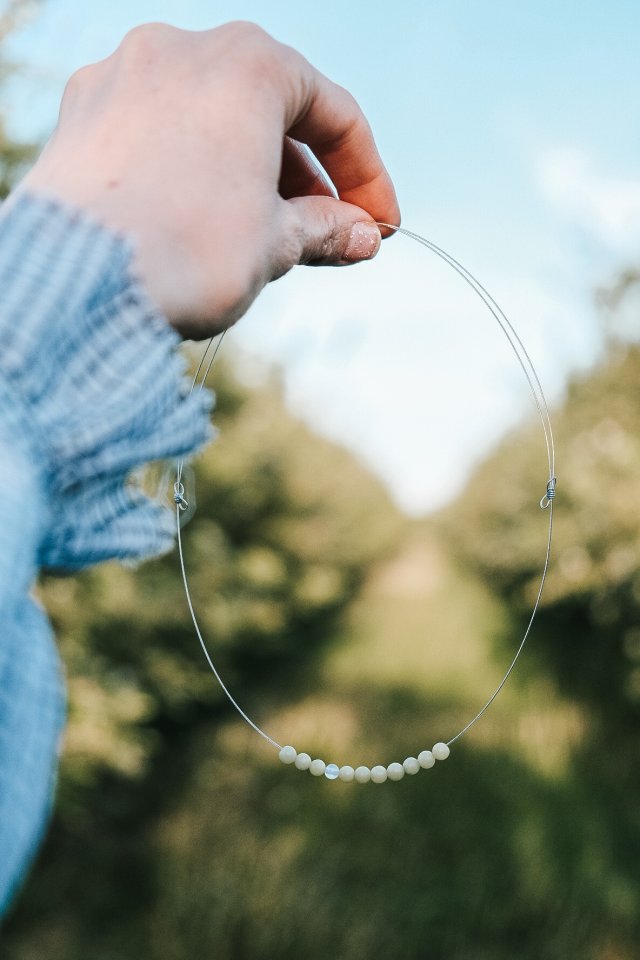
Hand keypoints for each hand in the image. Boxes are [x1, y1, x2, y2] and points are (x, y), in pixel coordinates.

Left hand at [16, 21, 399, 337]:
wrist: (78, 282)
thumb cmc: (188, 252)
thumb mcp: (275, 243)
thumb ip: (326, 229)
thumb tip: (361, 236)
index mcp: (248, 63)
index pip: (334, 114)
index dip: (368, 176)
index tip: (381, 226)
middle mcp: (182, 48)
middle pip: (272, 110)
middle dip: (310, 179)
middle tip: (332, 236)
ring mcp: (123, 74)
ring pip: (212, 118)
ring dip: (253, 173)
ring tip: (271, 234)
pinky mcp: (82, 111)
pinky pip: (160, 130)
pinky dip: (195, 166)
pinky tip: (203, 216)